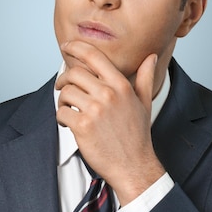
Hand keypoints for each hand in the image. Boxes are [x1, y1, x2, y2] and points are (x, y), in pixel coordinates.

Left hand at [55, 40, 164, 205]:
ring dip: (62, 99)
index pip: (94, 56)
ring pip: (65, 92)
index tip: (66, 46)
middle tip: (62, 86)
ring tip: (68, 108)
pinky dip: (60, 116)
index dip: (76, 46)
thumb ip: (144, 77)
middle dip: (64, 78)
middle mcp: (108, 94)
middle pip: (74, 73)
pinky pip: (61, 112)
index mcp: (121, 86)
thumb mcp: (144, 103)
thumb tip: (151, 57)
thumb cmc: (137, 135)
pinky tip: (68, 122)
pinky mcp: (83, 126)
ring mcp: (95, 110)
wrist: (134, 165)